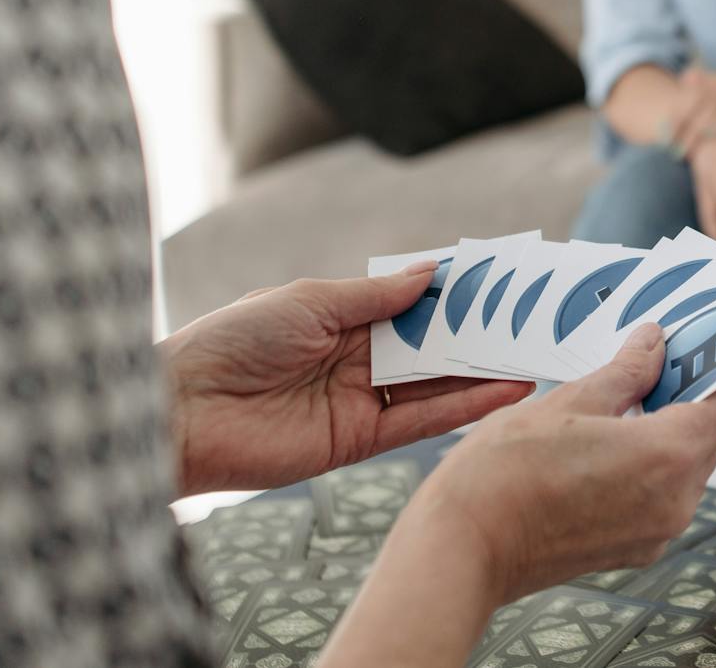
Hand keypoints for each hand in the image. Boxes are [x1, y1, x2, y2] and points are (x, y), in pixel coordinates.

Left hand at [163, 264, 533, 493]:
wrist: (181, 413)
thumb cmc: (232, 342)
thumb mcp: (310, 301)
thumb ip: (375, 296)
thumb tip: (431, 274)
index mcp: (340, 316)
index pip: (410, 301)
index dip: (454, 292)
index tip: (502, 280)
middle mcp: (356, 357)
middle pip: (431, 343)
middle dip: (479, 331)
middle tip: (534, 321)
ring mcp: (360, 399)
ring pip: (436, 382)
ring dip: (484, 370)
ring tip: (534, 356)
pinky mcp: (359, 441)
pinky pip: (422, 421)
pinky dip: (464, 405)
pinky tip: (504, 390)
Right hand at [402, 323, 715, 603]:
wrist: (462, 549)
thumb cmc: (508, 472)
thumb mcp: (571, 400)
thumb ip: (627, 372)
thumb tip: (654, 343)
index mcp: (672, 454)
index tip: (689, 353)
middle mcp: (678, 500)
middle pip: (708, 436)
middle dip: (681, 400)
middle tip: (638, 372)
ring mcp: (656, 532)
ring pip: (682, 468)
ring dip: (658, 437)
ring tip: (606, 414)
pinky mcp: (632, 551)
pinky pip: (657, 499)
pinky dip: (641, 472)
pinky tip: (594, 454)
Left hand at [670, 64, 715, 155]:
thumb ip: (714, 109)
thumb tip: (683, 97)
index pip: (694, 87)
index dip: (676, 111)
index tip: (662, 136)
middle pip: (700, 94)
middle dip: (681, 121)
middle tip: (668, 146)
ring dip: (697, 128)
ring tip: (684, 150)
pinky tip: (710, 139)